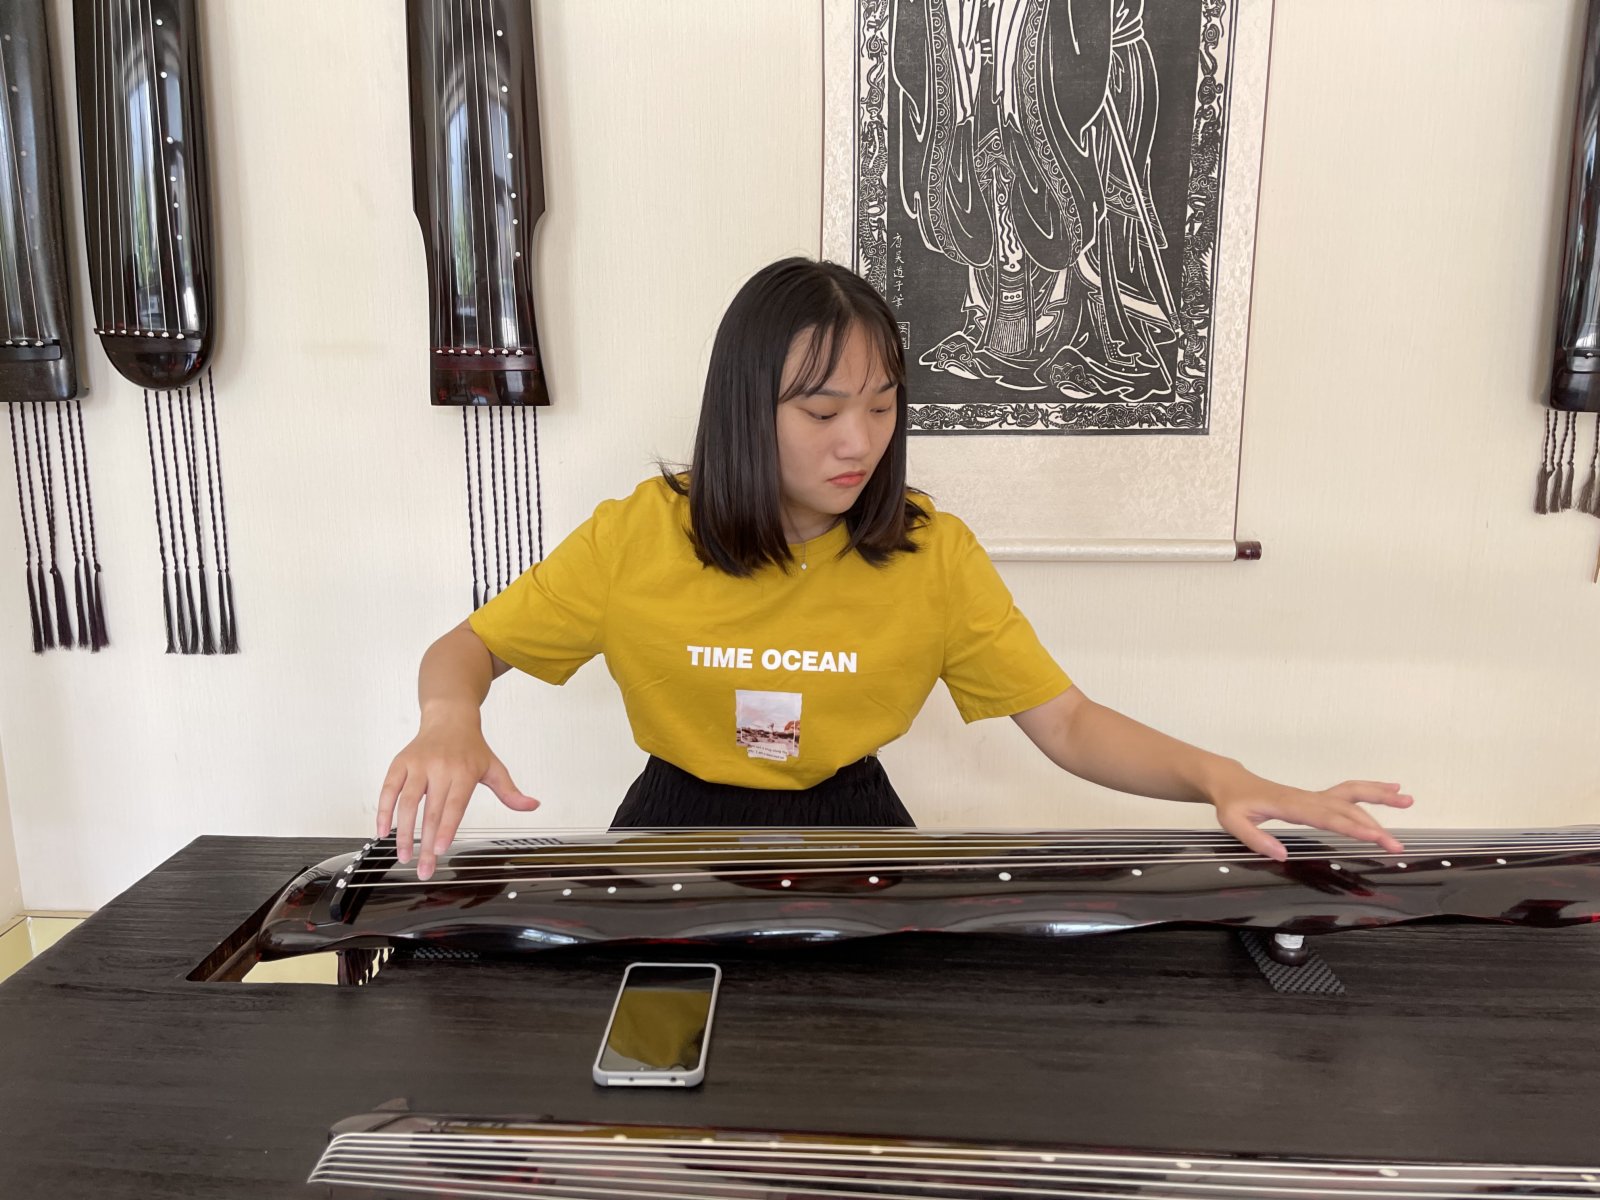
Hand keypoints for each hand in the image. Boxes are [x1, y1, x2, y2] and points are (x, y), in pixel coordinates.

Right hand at [376, 711, 539, 880]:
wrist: (449, 718)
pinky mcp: (400, 763)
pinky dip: (383, 811)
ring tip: (404, 855)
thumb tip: (532, 805)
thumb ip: (510, 791)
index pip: (454, 805)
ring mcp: (418, 764)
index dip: (447, 828)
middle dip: (425, 843)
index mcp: (464, 771)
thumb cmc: (472, 748)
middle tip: (424, 868)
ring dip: (404, 832)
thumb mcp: (494, 767)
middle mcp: (440, 767)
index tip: (440, 850)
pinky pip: (388, 789)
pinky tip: (383, 831)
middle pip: (431, 810)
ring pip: (407, 802)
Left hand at [1210, 775, 1413, 860]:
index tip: (1374, 836)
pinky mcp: (1316, 798)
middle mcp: (1307, 799)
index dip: (1350, 827)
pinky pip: (1347, 792)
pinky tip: (1390, 789)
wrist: (1231, 783)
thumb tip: (1280, 854)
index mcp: (1290, 806)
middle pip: (1346, 810)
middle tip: (1397, 844)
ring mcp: (1314, 796)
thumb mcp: (1234, 822)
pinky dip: (1370, 790)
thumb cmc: (1233, 803)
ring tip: (1408, 800)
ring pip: (1352, 794)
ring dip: (1380, 797)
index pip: (1326, 818)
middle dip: (1373, 826)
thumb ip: (1255, 839)